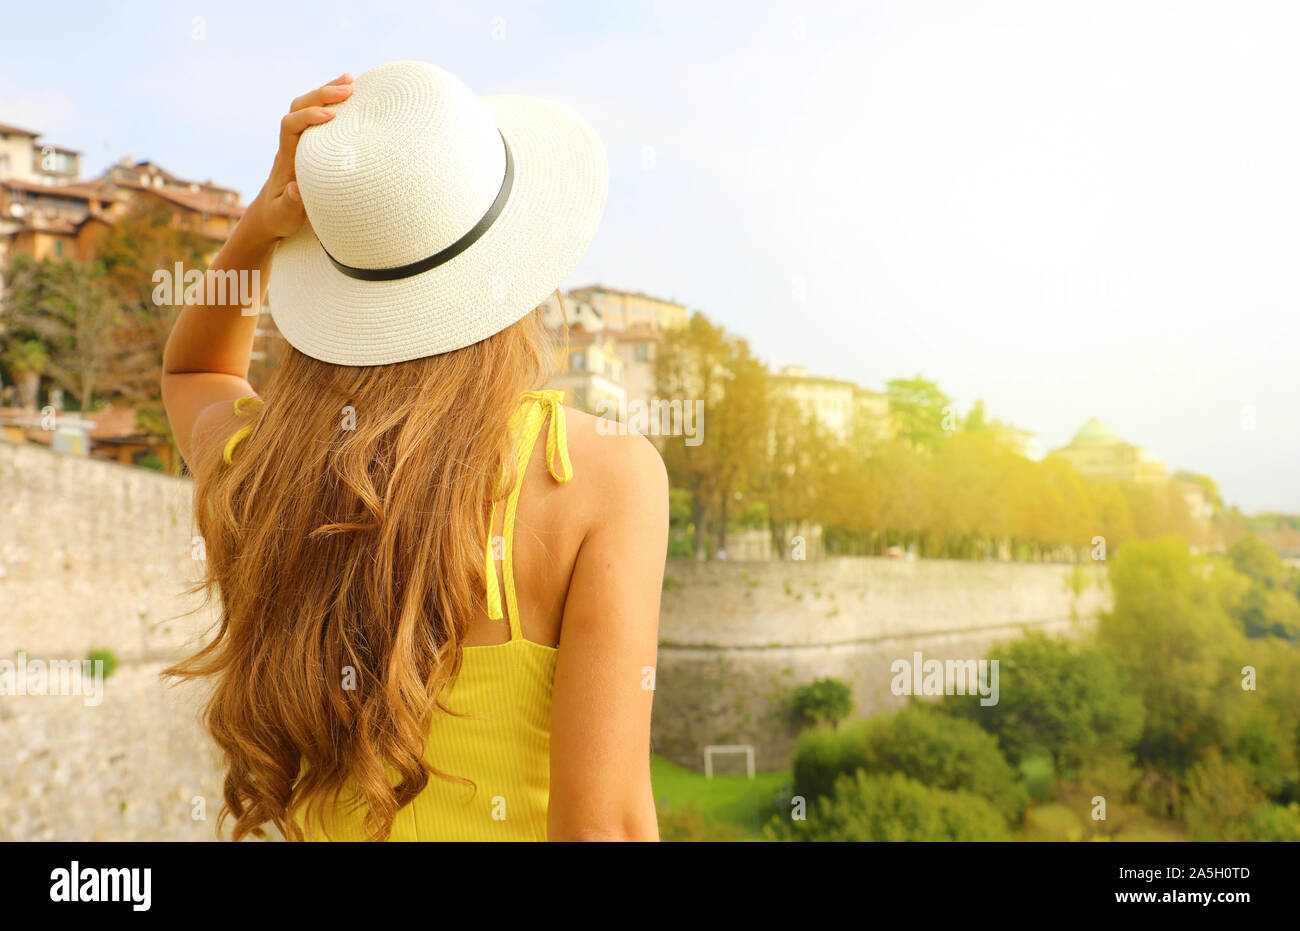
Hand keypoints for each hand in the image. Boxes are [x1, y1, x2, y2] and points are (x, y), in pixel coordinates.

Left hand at [251, 72, 354, 238]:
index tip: (330, 116)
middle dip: (322, 95)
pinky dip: (333, 102)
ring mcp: (301, 140)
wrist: (272, 211)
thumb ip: (289, 205)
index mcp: (285, 157)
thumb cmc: (280, 216)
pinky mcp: (311, 142)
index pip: (290, 126)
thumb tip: (294, 189)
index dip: (308, 117)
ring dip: (328, 91)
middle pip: (299, 107)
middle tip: (348, 89)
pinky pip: (319, 115)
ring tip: (352, 81)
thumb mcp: (283, 216)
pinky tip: (352, 94)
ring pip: (308, 106)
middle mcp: (291, 142)